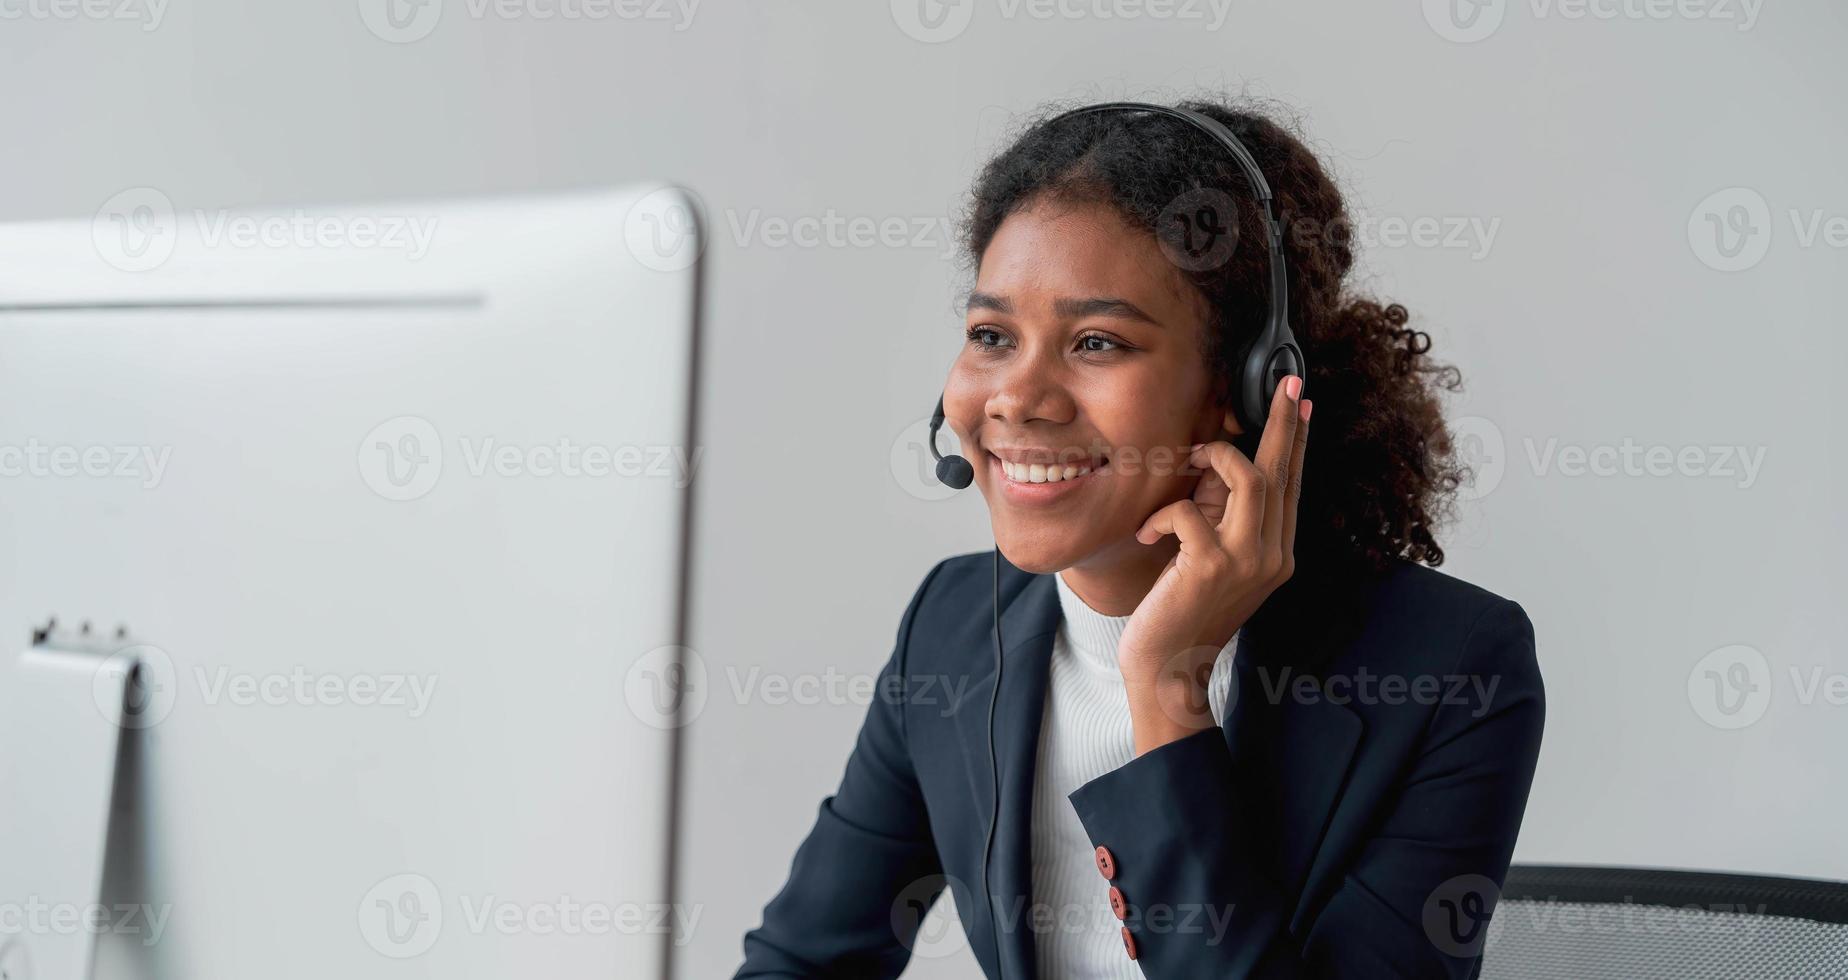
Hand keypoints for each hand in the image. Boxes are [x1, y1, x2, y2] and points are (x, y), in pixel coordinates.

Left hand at [1118, 375, 1311, 753]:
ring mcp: (1247, 560)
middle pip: (1280, 472)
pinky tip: (1146, 535)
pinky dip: (1162, 514)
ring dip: (1214, 457)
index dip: (1295, 442)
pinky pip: (1189, 511)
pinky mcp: (1212, 565)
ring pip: (1248, 479)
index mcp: (1277, 553)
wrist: (1170, 670)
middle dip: (1282, 424)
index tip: (1302, 404)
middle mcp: (1272, 555)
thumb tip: (1220, 467)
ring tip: (1187, 463)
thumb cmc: (1183, 612)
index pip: (1291, 485)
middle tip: (1288, 386)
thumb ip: (1226, 522)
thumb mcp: (1215, 563)